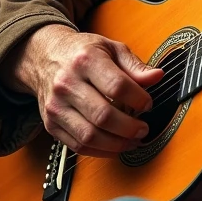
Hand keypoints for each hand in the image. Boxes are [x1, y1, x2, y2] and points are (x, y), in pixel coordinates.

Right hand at [0, 24, 163, 156]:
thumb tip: (157, 76)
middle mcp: (66, 84)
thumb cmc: (83, 53)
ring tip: (133, 140)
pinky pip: (78, 146)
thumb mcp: (111, 49)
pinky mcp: (51, 124)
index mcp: (85, 60)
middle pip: (103, 115)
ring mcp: (56, 106)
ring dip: (117, 144)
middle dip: (130, 127)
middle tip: (144, 129)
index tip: (148, 104)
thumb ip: (135, 65)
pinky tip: (115, 146)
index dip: (138, 99)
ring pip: (90, 135)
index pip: (117, 86)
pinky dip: (100, 151)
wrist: (44, 57)